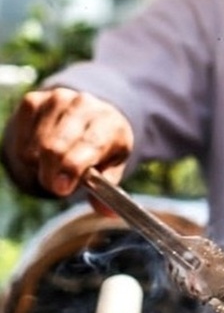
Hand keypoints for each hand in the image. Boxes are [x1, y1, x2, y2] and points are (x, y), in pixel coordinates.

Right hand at [2, 87, 133, 211]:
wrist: (94, 114)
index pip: (88, 145)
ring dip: (39, 165)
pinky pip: (21, 138)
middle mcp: (85, 106)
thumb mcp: (114, 166)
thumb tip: (106, 213)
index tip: (62, 188)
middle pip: (55, 147)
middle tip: (57, 187)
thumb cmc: (104, 146)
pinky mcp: (35, 100)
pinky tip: (43, 150)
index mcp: (110, 123)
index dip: (71, 169)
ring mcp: (58, 99)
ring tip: (56, 165)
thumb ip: (108, 189)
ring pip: (35, 146)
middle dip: (51, 174)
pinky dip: (27, 153)